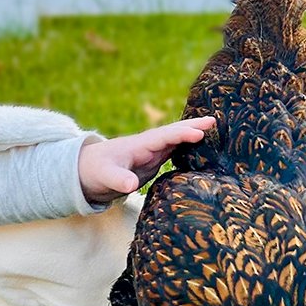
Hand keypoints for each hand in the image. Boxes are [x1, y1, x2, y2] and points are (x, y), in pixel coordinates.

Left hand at [77, 116, 216, 202]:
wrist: (87, 173)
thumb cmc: (94, 172)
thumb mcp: (105, 176)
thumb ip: (118, 179)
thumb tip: (131, 185)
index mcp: (140, 145)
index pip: (164, 136)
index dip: (182, 133)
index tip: (200, 132)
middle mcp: (149, 146)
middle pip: (175, 133)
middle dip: (194, 126)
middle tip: (216, 120)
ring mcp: (153, 153)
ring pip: (178, 141)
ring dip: (195, 135)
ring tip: (218, 130)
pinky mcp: (154, 162)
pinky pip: (175, 152)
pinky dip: (190, 148)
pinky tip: (203, 150)